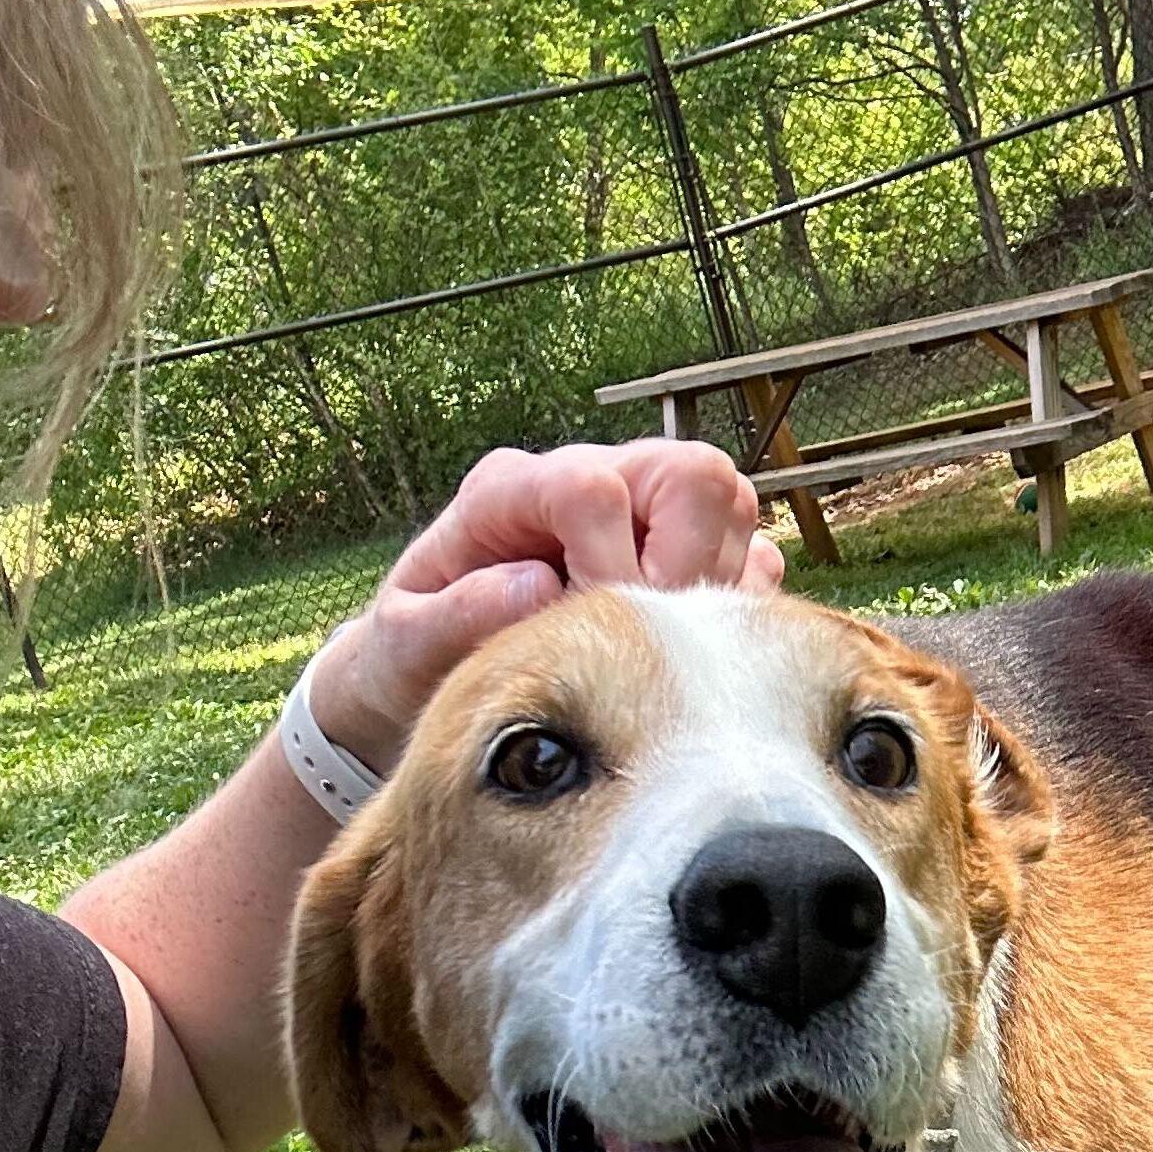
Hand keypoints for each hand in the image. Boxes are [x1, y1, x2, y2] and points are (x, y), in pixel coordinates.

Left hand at [307, 439, 784, 772]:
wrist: (428, 678)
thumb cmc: (410, 658)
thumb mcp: (403, 646)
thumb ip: (454, 616)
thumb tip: (537, 586)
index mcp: (511, 490)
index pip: (595, 490)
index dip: (611, 565)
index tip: (594, 627)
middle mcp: (586, 481)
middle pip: (693, 473)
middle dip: (688, 561)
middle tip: (650, 635)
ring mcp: (641, 514)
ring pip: (732, 505)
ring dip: (716, 582)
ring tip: (663, 644)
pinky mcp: (680, 555)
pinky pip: (749, 557)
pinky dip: (734, 606)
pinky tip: (686, 650)